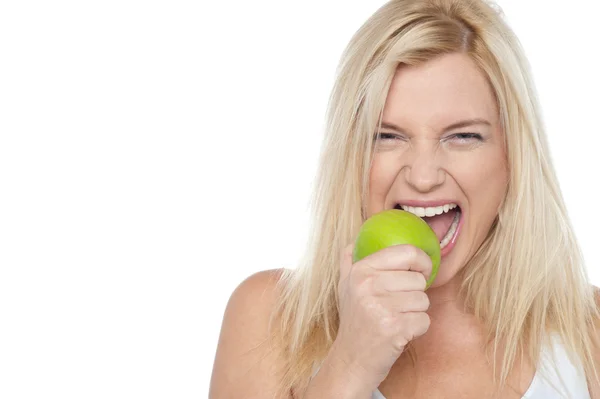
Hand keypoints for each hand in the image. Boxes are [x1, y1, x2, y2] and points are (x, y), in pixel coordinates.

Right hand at [331, 243, 431, 388]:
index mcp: (361, 270)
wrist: (351, 359)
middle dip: (415, 293)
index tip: (422, 270)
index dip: (422, 260)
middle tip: (399, 304)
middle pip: (418, 279)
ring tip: (396, 318)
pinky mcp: (394, 329)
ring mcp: (381, 307)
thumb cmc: (354, 320)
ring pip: (423, 300)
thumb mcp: (345, 286)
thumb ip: (349, 260)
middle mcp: (368, 286)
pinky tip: (400, 332)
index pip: (407, 252)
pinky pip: (424, 320)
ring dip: (416, 312)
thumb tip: (355, 237)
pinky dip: (417, 329)